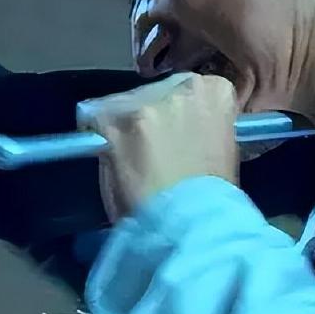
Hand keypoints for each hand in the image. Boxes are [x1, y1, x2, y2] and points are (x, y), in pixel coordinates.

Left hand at [77, 72, 239, 221]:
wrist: (193, 226)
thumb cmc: (213, 199)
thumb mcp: (221, 149)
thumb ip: (201, 127)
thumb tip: (182, 127)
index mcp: (216, 92)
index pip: (192, 87)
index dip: (181, 112)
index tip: (178, 133)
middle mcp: (180, 87)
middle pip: (155, 91)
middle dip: (151, 115)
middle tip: (152, 150)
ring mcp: (144, 103)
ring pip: (123, 103)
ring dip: (124, 125)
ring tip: (131, 159)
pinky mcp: (113, 120)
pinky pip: (93, 116)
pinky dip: (96, 133)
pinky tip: (109, 156)